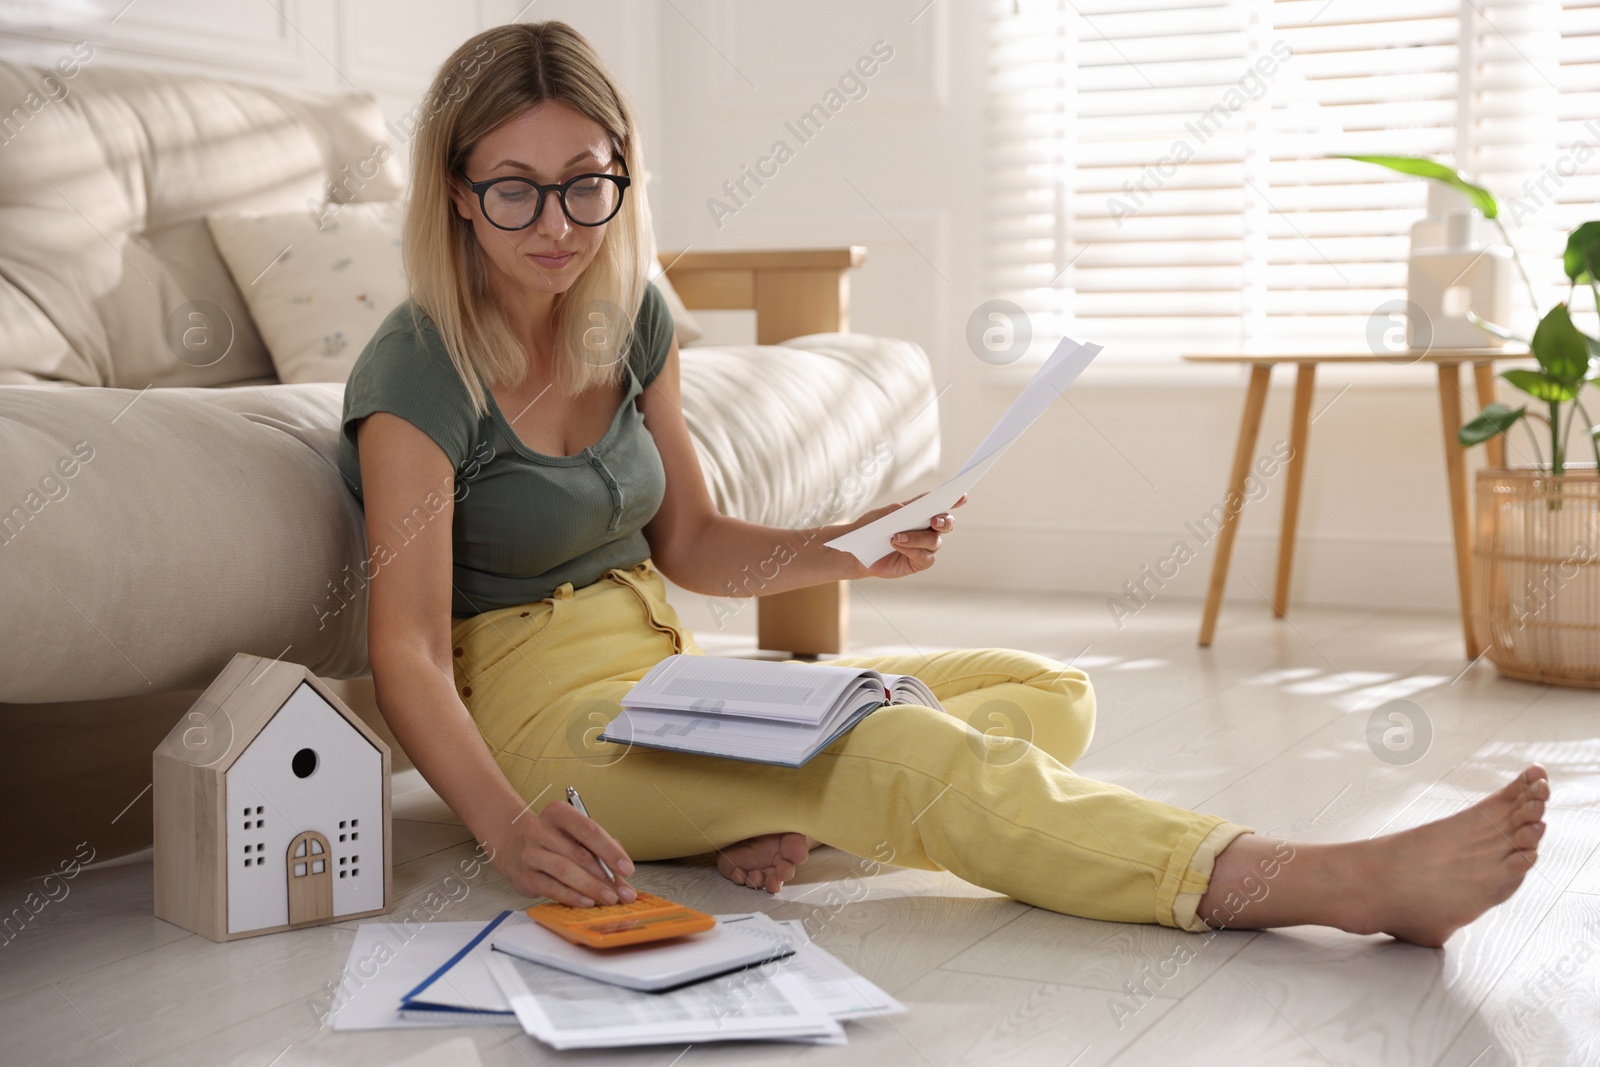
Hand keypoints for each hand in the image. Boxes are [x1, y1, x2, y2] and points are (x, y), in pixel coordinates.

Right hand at [485, 800, 637, 906]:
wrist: (511, 843)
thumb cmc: (551, 837)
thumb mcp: (573, 833)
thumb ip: (598, 848)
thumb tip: (621, 875)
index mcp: (558, 813)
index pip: (588, 829)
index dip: (610, 850)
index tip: (626, 868)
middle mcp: (540, 830)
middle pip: (578, 853)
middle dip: (605, 876)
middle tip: (622, 891)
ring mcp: (530, 853)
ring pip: (565, 871)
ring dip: (591, 887)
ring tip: (609, 898)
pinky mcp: (525, 876)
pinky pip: (552, 888)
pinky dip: (572, 896)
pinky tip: (587, 901)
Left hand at [835, 493, 965, 579]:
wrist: (858, 551)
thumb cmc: (871, 529)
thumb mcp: (880, 515)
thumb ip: (896, 511)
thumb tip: (909, 509)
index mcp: (922, 513)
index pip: (939, 504)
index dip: (954, 500)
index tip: (962, 495)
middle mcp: (928, 529)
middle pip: (945, 523)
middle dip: (944, 521)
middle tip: (934, 520)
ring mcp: (925, 547)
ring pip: (934, 541)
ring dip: (917, 538)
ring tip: (896, 536)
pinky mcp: (919, 562)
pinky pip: (924, 557)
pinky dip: (912, 550)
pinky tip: (898, 546)